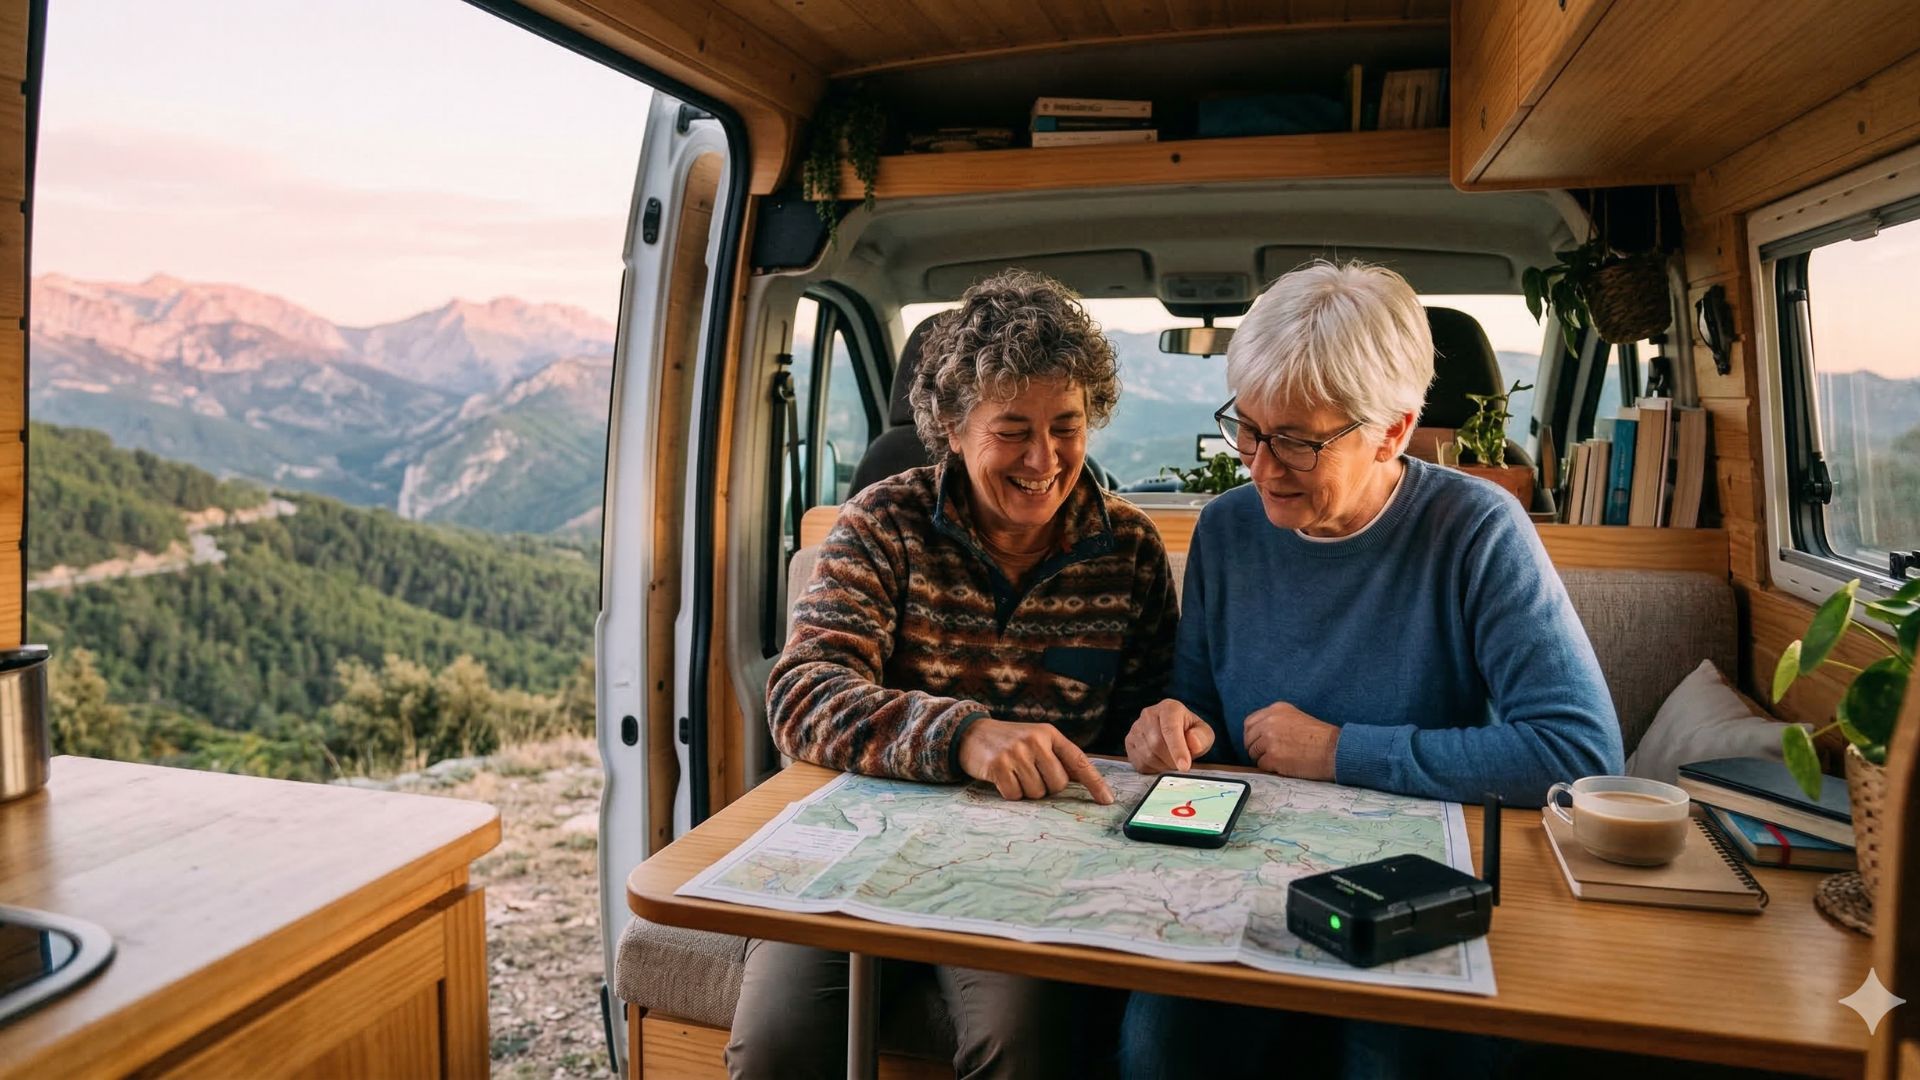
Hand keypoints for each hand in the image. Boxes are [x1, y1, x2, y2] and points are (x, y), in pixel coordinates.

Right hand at [957, 718, 1114, 804]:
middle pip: (1058, 784)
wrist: (972, 734)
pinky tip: (1002, 778)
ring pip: (1037, 793)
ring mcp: (1016, 753)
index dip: (1095, 783)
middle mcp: (1035, 740)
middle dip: (1046, 787)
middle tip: (1030, 774)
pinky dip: (1010, 793)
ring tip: (1014, 773)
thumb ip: (1058, 758)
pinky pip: (1015, 795)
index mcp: (1049, 734)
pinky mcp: (998, 766)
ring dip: (1026, 790)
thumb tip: (1086, 782)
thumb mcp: (1037, 741)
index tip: (1106, 800)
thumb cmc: (1010, 742)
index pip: (1079, 761)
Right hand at [1124, 698, 1214, 773]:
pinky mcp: (1129, 742)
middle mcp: (1149, 714)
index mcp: (1169, 708)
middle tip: (1182, 765)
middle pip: (1157, 744)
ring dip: (1163, 765)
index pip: (1170, 729)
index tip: (1184, 766)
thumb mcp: (1204, 734)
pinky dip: (1152, 768)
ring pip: (1147, 755)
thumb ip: (1202, 738)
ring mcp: (1136, 728)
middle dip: (1171, 760)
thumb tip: (1193, 743)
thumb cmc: (1191, 733)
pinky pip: (1139, 762)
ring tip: (1172, 761)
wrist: (1176, 734)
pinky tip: (1161, 762)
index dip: (1177, 749)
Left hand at [1243, 702, 1339, 780]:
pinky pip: (1262, 765)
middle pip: (1249, 739)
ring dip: (1264, 759)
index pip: (1250, 723)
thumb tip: (1257, 734)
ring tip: (1283, 759)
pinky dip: (1271, 768)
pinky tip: (1286, 765)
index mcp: (1276, 709)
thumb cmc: (1320, 737)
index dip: (1252, 736)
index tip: (1259, 743)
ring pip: (1253, 753)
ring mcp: (1270, 739)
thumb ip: (1275, 721)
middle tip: (1270, 755)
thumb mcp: (1295, 718)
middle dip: (1256, 749)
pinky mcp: (1273, 756)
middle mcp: (1270, 721)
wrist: (1334, 749)